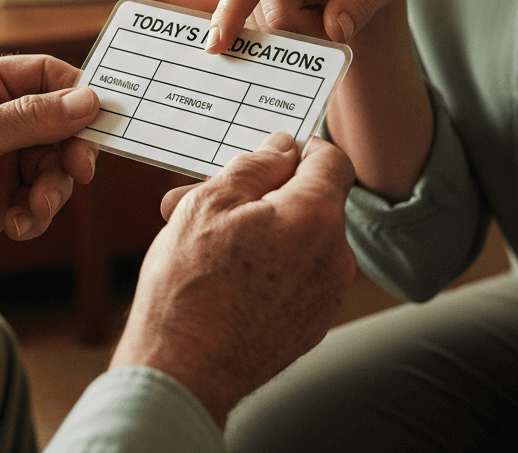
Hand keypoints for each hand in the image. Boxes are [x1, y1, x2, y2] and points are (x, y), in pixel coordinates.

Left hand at [0, 55, 98, 330]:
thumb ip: (30, 118)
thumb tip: (87, 99)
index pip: (43, 75)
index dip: (77, 92)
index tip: (103, 119)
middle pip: (58, 123)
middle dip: (69, 150)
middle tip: (78, 172)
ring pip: (54, 165)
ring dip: (52, 189)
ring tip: (33, 209)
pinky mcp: (0, 200)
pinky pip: (40, 199)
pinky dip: (37, 214)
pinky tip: (16, 227)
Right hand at [109, 133, 355, 429]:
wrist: (183, 371)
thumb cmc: (190, 283)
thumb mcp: (210, 201)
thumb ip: (254, 166)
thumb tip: (281, 148)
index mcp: (316, 217)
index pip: (330, 159)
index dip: (299, 146)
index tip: (267, 150)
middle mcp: (335, 258)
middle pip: (307, 201)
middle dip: (260, 192)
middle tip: (204, 195)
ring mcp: (325, 297)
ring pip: (296, 238)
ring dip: (256, 227)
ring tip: (199, 236)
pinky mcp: (309, 325)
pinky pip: (294, 274)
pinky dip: (263, 262)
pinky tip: (216, 270)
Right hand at [205, 0, 406, 53]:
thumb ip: (362, 3)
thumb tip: (335, 29)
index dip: (234, 8)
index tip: (217, 44)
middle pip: (263, 7)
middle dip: (298, 26)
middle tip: (337, 17)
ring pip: (255, 16)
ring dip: (290, 27)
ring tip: (320, 7)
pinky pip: (247, 16)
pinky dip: (275, 25)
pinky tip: (301, 9)